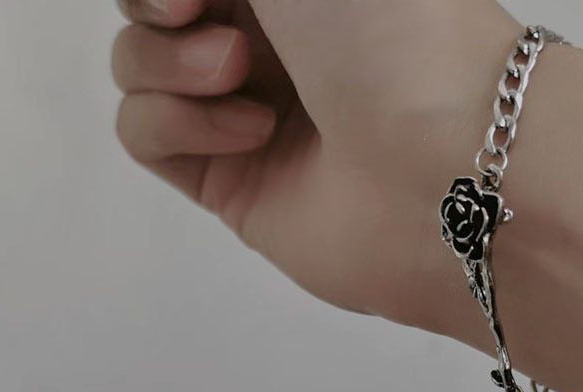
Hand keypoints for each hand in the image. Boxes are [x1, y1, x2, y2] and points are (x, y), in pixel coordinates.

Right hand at [112, 0, 519, 337]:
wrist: (444, 169)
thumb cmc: (390, 33)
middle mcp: (265, 42)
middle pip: (152, 9)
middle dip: (158, 1)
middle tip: (195, 7)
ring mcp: (241, 111)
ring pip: (138, 66)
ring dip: (169, 59)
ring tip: (239, 73)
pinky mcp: (230, 183)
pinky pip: (146, 135)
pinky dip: (177, 123)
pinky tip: (252, 133)